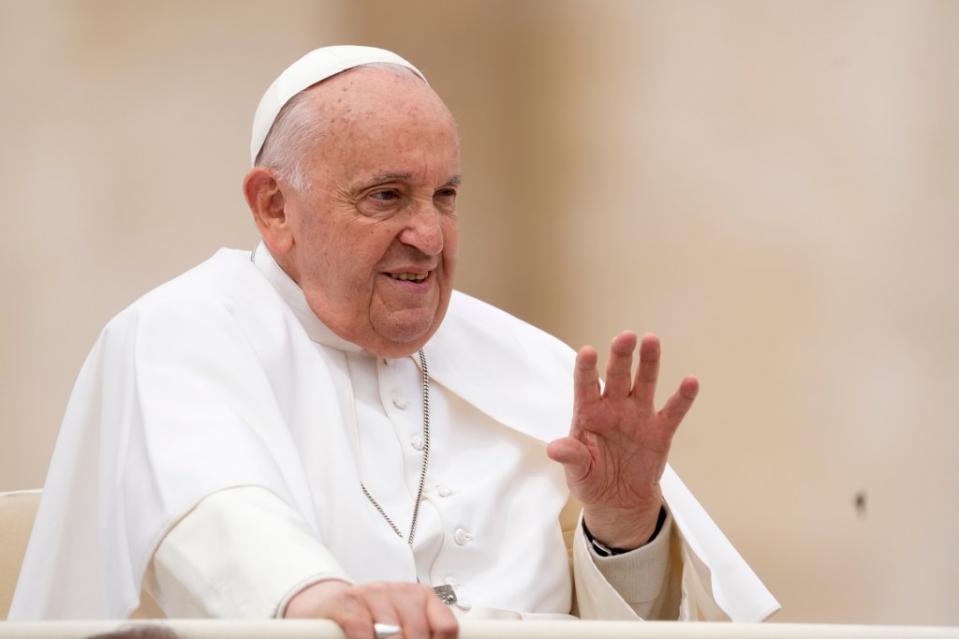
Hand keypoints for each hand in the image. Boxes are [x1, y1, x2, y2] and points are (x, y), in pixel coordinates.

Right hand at [284, 579, 457, 638]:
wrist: (332, 606)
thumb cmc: (372, 620)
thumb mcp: (403, 626)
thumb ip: (420, 634)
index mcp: (422, 598)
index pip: (446, 626)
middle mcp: (401, 591)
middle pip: (418, 633)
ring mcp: (374, 593)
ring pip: (392, 633)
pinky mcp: (348, 601)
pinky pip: (362, 629)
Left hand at [547, 332, 698, 548]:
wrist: (619, 501)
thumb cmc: (591, 480)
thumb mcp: (577, 473)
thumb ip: (571, 457)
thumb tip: (554, 448)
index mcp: (589, 413)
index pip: (585, 385)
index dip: (586, 369)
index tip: (587, 352)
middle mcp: (614, 408)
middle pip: (617, 376)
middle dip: (621, 356)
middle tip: (626, 336)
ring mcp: (638, 416)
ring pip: (644, 383)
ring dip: (649, 363)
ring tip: (652, 341)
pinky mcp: (660, 431)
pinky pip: (672, 411)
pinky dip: (682, 398)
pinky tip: (691, 382)